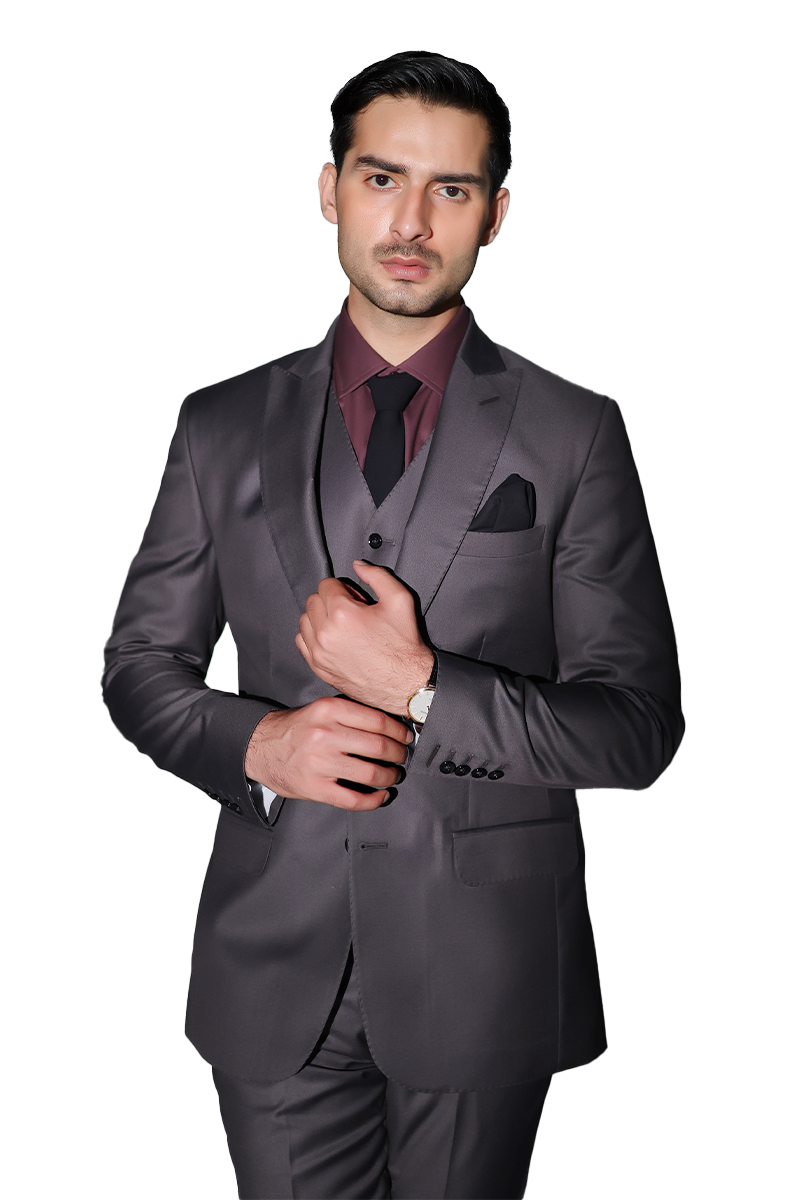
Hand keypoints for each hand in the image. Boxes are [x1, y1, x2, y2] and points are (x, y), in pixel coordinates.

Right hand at [244, 697, 413, 809]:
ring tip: (393, 775)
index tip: (405, 737)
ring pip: (371, 774)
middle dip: (398, 754)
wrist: (259, 747)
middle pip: (379, 747)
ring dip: (389, 777)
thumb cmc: (294, 729)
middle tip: (402, 757)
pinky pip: (354, 799)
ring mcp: (320, 763)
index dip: (398, 731)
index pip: (377, 721)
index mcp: (329, 710)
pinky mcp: (315, 788)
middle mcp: (325, 735)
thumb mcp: (320, 709)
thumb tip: (388, 726)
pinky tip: (380, 796)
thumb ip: (350, 714)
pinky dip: (373, 800)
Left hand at [296, 561, 434, 714]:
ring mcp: (320, 653)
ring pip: (305, 620)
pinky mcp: (319, 668)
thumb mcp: (400, 600)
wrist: (406, 683)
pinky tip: (332, 638)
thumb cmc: (403, 646)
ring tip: (342, 625)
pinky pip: (302, 642)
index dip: (343, 587)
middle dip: (331, 600)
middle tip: (351, 611)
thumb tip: (358, 566)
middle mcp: (326, 634)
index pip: (326, 584)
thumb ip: (377, 575)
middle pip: (313, 600)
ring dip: (320, 617)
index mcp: (343, 614)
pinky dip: (313, 636)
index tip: (355, 598)